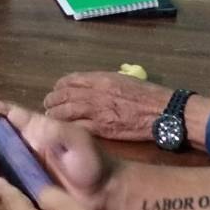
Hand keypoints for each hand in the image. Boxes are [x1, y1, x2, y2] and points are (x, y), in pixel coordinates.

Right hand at [0, 98, 113, 209]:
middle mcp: (28, 147)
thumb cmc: (93, 163)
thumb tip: (33, 126)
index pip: (10, 114)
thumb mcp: (78, 141)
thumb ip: (58, 131)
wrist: (104, 195)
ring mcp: (27, 169)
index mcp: (38, 130)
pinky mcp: (28, 189)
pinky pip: (5, 188)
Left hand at [43, 72, 173, 141]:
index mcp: (101, 79)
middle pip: (64, 96)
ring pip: (65, 112)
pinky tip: (62, 130)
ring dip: (54, 115)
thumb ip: (104, 82)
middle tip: (48, 105)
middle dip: (52, 101)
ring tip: (50, 118)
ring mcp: (96, 112)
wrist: (161, 111)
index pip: (71, 80)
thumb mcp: (123, 79)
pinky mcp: (101, 129)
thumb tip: (90, 86)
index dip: (60, 86)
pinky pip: (76, 128)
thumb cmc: (146, 94)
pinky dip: (66, 129)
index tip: (56, 90)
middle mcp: (94, 94)